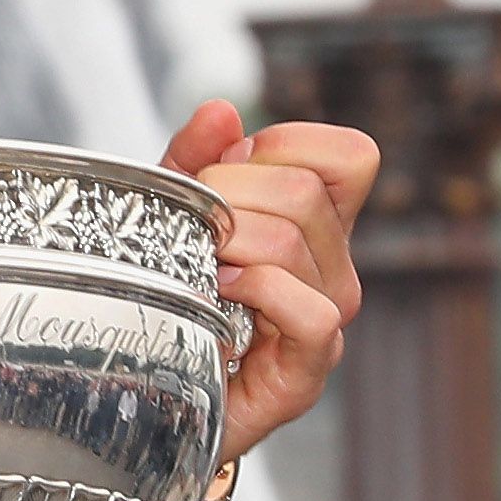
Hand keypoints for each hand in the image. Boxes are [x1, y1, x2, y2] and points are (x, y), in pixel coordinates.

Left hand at [161, 101, 378, 500]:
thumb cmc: (167, 294)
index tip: (226, 170)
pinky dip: (258, 292)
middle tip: (194, 229)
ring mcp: (328, 316)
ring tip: (198, 267)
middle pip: (305, 190)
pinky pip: (311, 312)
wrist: (149, 390)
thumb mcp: (170, 212)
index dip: (283, 144)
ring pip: (294, 242)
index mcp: (317, 220)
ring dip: (227, 244)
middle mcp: (335, 265)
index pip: (351, 154)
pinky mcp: (309, 368)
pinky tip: (219, 299)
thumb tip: (221, 110)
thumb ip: (192, 158)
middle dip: (228, 193)